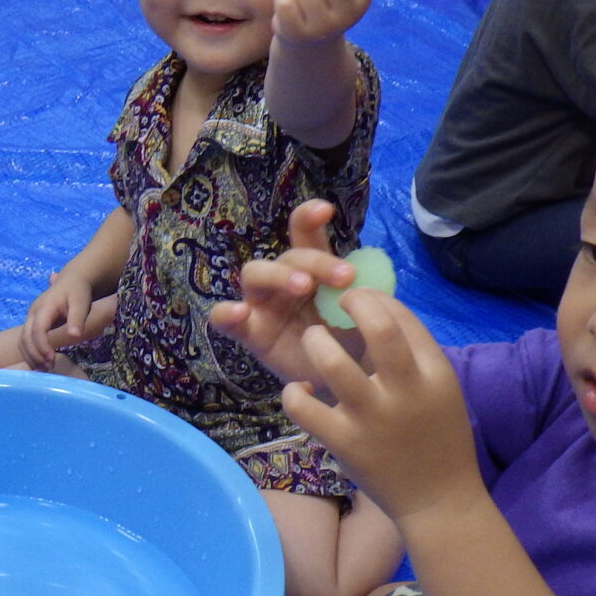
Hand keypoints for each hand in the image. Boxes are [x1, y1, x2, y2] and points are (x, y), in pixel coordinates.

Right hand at [21, 271, 94, 369]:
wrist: (72, 281)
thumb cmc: (78, 292)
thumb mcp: (82, 303)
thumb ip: (77, 319)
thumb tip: (74, 336)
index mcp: (44, 307)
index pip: (37, 330)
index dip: (42, 346)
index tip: (52, 359)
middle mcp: (33, 313)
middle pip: (25, 337)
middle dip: (35, 355)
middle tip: (49, 368)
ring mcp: (30, 318)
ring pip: (22, 341)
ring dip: (31, 357)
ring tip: (45, 369)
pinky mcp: (32, 324)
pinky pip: (25, 341)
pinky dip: (30, 354)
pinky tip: (41, 364)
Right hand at [208, 198, 357, 384]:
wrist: (343, 384)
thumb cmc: (352, 342)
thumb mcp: (364, 315)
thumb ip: (367, 294)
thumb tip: (371, 281)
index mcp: (312, 269)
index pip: (304, 234)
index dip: (309, 217)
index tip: (327, 210)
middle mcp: (284, 280)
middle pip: (288, 256)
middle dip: (315, 261)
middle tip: (345, 278)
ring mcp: (262, 305)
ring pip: (255, 274)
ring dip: (279, 275)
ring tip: (303, 287)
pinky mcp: (250, 332)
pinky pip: (224, 319)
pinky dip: (226, 313)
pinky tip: (240, 313)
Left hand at [280, 288, 482, 522]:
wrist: (439, 502)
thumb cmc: (438, 440)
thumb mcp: (441, 391)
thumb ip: (415, 356)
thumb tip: (378, 314)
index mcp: (435, 374)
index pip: (403, 317)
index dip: (375, 298)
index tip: (358, 298)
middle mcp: (406, 391)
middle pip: (378, 328)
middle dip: (353, 304)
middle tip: (336, 303)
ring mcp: (372, 417)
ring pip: (331, 363)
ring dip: (316, 342)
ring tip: (312, 340)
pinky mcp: (344, 442)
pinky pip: (303, 406)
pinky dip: (294, 393)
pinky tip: (300, 391)